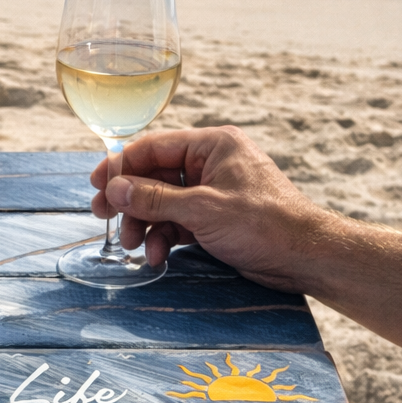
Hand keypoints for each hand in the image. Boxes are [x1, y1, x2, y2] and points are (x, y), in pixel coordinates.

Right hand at [90, 125, 333, 290]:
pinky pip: (178, 222)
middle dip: (130, 200)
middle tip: (103, 217)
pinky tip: (157, 256)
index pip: (154, 147)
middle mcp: (212, 163)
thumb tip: (114, 189)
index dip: (121, 166)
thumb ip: (155, 199)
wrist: (306, 257)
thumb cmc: (265, 224)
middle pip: (155, 176)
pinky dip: (164, 237)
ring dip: (145, 224)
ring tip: (133, 245)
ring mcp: (213, 192)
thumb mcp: (203, 209)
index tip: (96, 185)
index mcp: (213, 145)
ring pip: (163, 202)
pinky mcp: (216, 218)